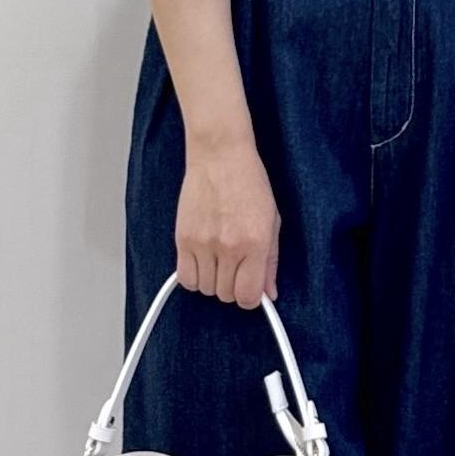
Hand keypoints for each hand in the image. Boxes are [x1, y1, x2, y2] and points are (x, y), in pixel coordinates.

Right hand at [174, 134, 280, 308]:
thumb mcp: (272, 221)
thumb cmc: (249, 183)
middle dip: (233, 289)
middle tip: (236, 271)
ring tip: (219, 262)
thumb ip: (270, 262)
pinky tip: (202, 263)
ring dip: (213, 282)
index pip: (248, 296)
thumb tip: (269, 293)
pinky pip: (185, 278)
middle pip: (226, 295)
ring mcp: (203, 244)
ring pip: (205, 289)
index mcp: (255, 243)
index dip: (250, 299)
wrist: (220, 156)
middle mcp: (228, 247)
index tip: (250, 291)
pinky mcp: (183, 239)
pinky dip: (194, 278)